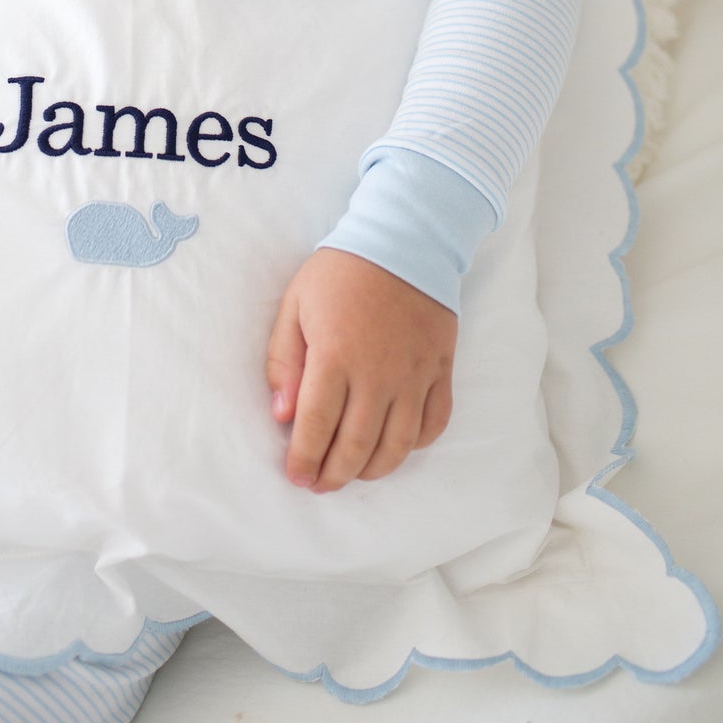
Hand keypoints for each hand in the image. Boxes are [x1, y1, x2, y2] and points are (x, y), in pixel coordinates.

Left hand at [265, 249, 454, 491]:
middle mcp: (378, 374)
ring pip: (397, 446)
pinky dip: (415, 445)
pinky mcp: (441, 370)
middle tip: (319, 484)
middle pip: (356, 446)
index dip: (304, 459)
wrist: (403, 239)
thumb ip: (284, 362)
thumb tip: (282, 415)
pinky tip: (394, 446)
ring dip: (372, 470)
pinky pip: (433, 424)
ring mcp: (414, 375)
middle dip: (333, 475)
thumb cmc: (340, 272)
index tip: (296, 476)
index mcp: (335, 356)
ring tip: (353, 473)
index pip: (316, 427)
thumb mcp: (295, 305)